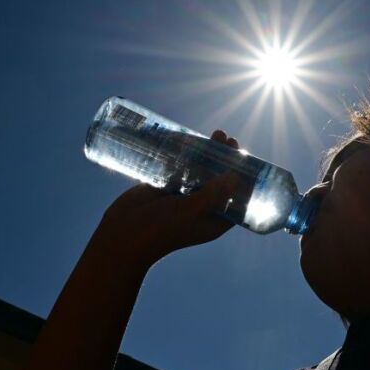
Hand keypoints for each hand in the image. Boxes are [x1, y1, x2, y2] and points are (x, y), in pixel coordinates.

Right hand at [89, 130, 241, 270]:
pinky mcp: (167, 187)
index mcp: (213, 221)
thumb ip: (211, 195)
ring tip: (217, 134)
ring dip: (209, 154)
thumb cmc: (159, 230)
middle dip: (227, 161)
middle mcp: (201, 208)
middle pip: (220, 181)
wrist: (121, 235)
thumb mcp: (189, 212)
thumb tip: (236, 178)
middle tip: (230, 141)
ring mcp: (183, 197)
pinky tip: (192, 139)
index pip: (237, 200)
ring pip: (202, 172)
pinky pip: (182, 168)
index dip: (245, 181)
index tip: (248, 160)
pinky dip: (188, 155)